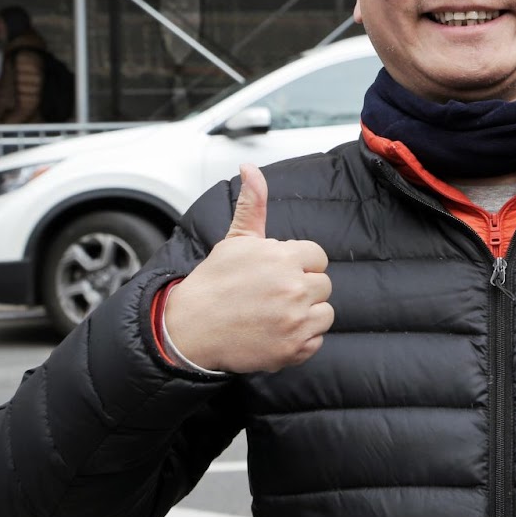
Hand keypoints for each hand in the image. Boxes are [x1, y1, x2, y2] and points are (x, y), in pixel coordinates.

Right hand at [163, 163, 333, 373]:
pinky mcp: (293, 348)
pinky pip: (316, 340)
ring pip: (324, 312)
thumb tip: (250, 168)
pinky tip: (276, 332)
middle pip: (323, 285)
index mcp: (282, 258)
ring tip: (275, 314)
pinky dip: (301, 339)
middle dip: (302, 288)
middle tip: (272, 295)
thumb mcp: (235, 240)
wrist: (191, 329)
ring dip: (306, 314)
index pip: (317, 257)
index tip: (277, 274)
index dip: (299, 264)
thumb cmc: (214, 283)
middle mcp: (293, 288)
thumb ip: (253, 203)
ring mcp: (295, 320)